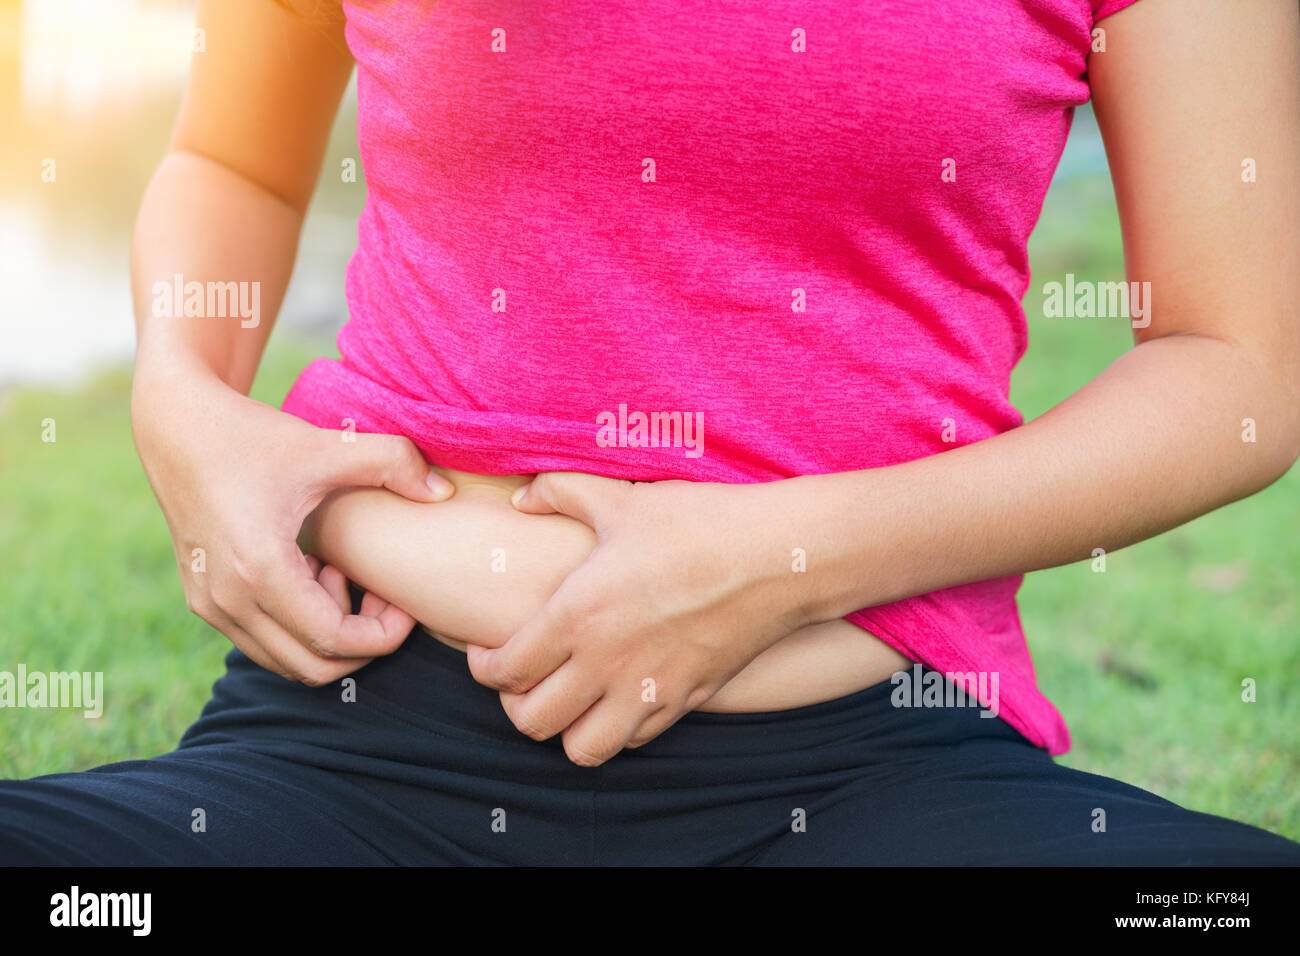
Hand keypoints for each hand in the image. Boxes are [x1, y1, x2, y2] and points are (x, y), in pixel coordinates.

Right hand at [132, 364, 454, 684]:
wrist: (178, 427)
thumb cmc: (255, 436)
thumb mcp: (327, 445)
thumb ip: (393, 463)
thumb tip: (443, 493)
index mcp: (260, 570)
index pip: (334, 642)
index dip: (383, 634)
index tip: (403, 601)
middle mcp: (227, 600)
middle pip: (313, 667)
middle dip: (360, 642)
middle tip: (379, 593)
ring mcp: (209, 606)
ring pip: (287, 662)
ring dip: (327, 634)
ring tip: (341, 575)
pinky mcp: (203, 602)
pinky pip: (263, 642)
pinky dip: (298, 625)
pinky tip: (313, 572)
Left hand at [465, 473, 809, 764]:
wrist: (778, 558)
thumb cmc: (698, 523)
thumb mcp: (622, 500)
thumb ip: (561, 492)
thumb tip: (524, 498)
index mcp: (579, 615)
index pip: (505, 671)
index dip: (483, 668)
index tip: (486, 653)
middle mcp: (607, 663)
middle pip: (532, 721)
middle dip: (514, 704)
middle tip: (522, 678)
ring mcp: (649, 690)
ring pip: (582, 749)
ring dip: (565, 729)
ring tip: (569, 698)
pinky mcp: (686, 701)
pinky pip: (634, 740)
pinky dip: (617, 727)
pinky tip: (618, 694)